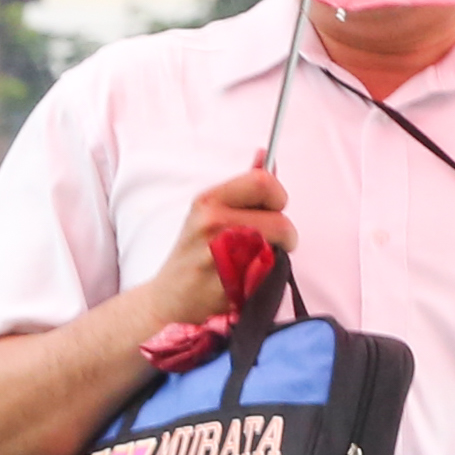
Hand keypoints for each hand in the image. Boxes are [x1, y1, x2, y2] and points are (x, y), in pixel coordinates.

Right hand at [158, 169, 298, 325]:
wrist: (170, 299)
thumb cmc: (194, 254)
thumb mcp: (210, 213)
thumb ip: (243, 188)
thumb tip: (267, 155)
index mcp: (209, 201)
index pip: (262, 182)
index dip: (277, 195)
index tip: (273, 208)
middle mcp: (212, 223)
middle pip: (280, 220)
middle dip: (284, 233)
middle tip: (270, 241)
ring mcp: (221, 254)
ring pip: (279, 248)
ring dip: (278, 254)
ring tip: (256, 259)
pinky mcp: (231, 283)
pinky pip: (270, 273)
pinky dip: (268, 275)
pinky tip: (249, 277)